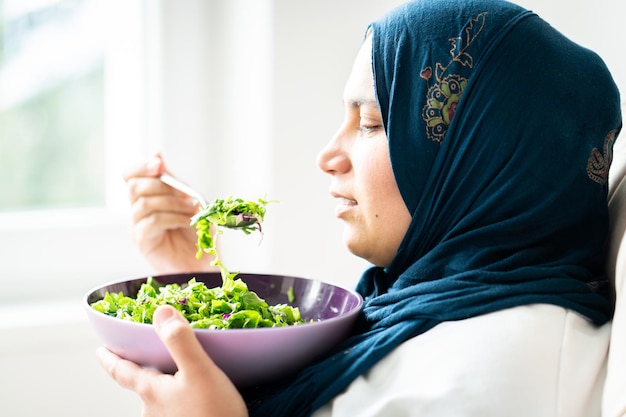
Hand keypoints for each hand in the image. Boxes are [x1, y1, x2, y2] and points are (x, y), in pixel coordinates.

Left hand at [97, 305, 247, 416]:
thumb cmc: (213, 414)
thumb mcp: (198, 371)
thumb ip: (180, 341)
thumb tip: (161, 312)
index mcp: (152, 392)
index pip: (122, 372)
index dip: (110, 359)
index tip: (100, 350)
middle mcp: (154, 411)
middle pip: (144, 385)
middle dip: (148, 371)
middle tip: (155, 357)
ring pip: (162, 399)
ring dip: (168, 387)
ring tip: (183, 375)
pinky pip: (177, 409)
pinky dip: (183, 399)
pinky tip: (198, 397)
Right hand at [123, 154, 211, 272]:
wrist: (206, 262)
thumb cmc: (199, 233)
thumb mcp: (190, 200)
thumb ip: (174, 180)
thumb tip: (157, 152)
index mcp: (148, 196)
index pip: (130, 175)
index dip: (141, 166)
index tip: (159, 164)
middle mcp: (139, 210)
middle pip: (134, 186)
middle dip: (162, 185)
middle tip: (186, 195)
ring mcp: (138, 226)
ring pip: (144, 203)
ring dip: (172, 203)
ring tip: (191, 210)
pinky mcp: (141, 241)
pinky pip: (151, 221)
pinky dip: (172, 218)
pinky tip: (186, 222)